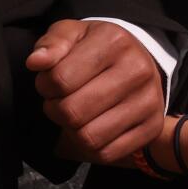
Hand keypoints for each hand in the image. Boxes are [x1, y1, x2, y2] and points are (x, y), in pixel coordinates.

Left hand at [27, 19, 165, 164]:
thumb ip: (51, 44)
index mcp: (115, 41)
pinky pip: (107, 154)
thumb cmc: (97, 49)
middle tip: (60, 101)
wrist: (137, 60)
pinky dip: (90, 148)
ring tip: (75, 115)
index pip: (60, 79)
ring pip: (89, 138)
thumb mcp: (72, 34)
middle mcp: (138, 70)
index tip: (49, 83)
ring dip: (71, 132)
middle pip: (73, 112)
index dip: (44, 85)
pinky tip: (91, 127)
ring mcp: (149, 101)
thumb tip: (36, 62)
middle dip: (55, 110)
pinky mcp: (152, 127)